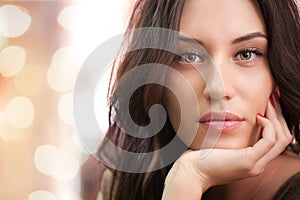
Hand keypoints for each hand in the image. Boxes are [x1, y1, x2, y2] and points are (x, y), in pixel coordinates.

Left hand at [162, 93, 291, 199]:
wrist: (192, 171)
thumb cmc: (201, 155)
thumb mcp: (222, 144)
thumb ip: (233, 136)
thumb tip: (235, 116)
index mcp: (253, 161)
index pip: (276, 141)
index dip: (275, 121)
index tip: (269, 104)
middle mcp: (258, 165)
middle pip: (283, 139)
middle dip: (279, 117)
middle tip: (273, 100)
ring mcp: (255, 165)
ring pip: (280, 139)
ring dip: (276, 118)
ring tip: (268, 103)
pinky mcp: (248, 161)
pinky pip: (269, 141)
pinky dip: (267, 126)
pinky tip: (257, 116)